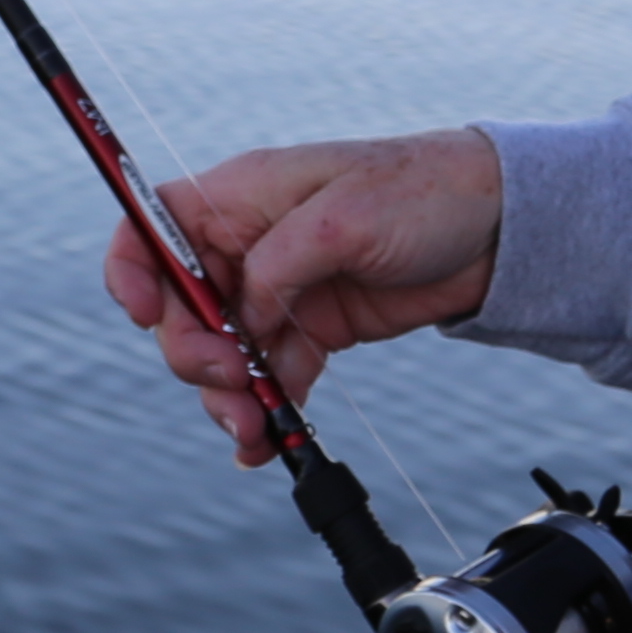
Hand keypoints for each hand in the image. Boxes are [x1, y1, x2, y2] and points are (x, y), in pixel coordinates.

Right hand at [99, 129, 502, 460]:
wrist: (501, 229)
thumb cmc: (424, 193)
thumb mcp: (344, 218)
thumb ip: (277, 265)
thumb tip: (239, 315)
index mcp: (241, 197)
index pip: (152, 226)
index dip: (131, 269)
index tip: (140, 315)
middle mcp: (250, 243)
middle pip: (180, 305)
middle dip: (194, 353)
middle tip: (233, 380)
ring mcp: (279, 289)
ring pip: (223, 351)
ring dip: (229, 394)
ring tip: (253, 427)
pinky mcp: (313, 328)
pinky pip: (270, 374)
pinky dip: (266, 408)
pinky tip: (271, 438)